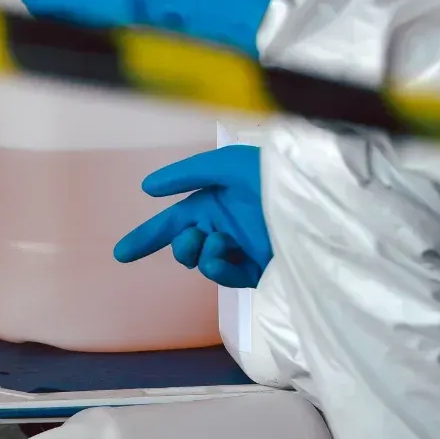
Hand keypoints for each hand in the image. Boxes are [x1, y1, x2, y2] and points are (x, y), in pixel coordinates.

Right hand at [114, 146, 271, 288]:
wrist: (319, 209)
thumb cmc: (276, 176)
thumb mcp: (229, 164)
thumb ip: (187, 174)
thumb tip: (148, 189)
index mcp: (216, 201)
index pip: (173, 221)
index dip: (146, 237)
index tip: (121, 254)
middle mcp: (225, 226)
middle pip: (182, 244)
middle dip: (178, 245)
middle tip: (190, 241)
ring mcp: (240, 249)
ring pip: (198, 261)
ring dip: (198, 252)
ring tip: (216, 243)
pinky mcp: (256, 270)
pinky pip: (222, 274)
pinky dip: (217, 266)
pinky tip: (224, 255)